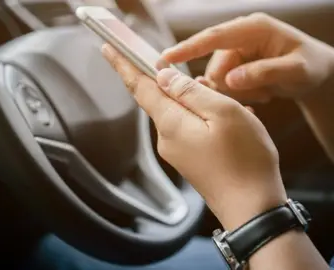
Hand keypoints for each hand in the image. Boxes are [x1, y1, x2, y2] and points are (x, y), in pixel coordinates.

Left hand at [102, 44, 286, 229]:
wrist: (252, 209)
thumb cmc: (244, 160)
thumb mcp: (223, 113)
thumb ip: (190, 92)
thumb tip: (164, 75)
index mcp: (170, 122)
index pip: (139, 86)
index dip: (124, 65)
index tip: (109, 49)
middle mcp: (166, 138)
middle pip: (162, 99)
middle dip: (178, 84)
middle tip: (204, 81)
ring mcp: (177, 151)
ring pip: (181, 113)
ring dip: (199, 102)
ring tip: (230, 108)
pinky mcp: (189, 160)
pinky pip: (191, 128)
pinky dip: (207, 119)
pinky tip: (231, 123)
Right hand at [160, 13, 333, 102]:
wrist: (317, 72)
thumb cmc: (311, 66)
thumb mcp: (295, 70)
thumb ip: (263, 73)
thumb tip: (230, 80)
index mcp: (253, 28)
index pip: (214, 37)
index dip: (189, 48)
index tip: (166, 58)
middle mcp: (240, 37)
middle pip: (214, 66)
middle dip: (228, 86)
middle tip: (257, 95)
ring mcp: (236, 51)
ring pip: (217, 79)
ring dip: (236, 93)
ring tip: (264, 93)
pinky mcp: (234, 64)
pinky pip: (223, 85)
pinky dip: (238, 94)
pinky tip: (260, 93)